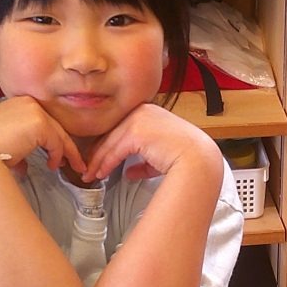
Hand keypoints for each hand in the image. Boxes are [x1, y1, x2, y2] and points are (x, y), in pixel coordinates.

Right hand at [0, 96, 85, 174]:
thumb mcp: (1, 146)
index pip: (40, 122)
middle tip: (75, 162)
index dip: (51, 139)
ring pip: (57, 134)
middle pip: (53, 126)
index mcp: (15, 105)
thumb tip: (23, 168)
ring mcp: (33, 110)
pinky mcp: (39, 122)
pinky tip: (53, 166)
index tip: (58, 155)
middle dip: (65, 146)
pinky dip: (58, 155)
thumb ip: (16, 152)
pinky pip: (56, 141)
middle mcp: (25, 102)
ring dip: (67, 153)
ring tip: (74, 167)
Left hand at [81, 103, 222, 182]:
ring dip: (98, 161)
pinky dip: (105, 163)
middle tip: (89, 169)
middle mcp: (142, 111)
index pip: (121, 129)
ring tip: (90, 175)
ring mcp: (138, 119)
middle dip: (99, 154)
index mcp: (149, 111)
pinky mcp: (136, 131)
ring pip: (110, 142)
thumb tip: (129, 172)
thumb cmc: (186, 157)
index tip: (100, 160)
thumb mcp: (160, 155)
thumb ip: (144, 161)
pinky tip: (100, 173)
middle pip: (112, 133)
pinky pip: (115, 150)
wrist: (197, 158)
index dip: (108, 146)